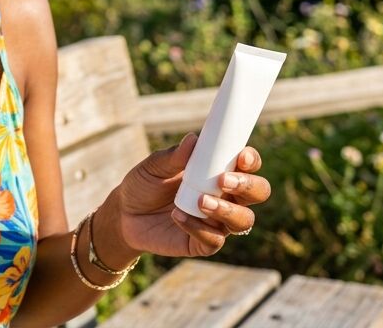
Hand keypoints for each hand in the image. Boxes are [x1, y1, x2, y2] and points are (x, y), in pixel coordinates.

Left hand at [99, 132, 271, 258]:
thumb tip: (193, 139)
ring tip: (201, 201)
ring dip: (227, 211)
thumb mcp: (154, 166)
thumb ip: (174, 156)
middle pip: (258, 192)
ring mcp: (217, 221)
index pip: (248, 164)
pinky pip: (214, 240)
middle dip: (248, 186)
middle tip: (224, 180)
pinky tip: (178, 217)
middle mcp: (226, 197)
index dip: (251, 160)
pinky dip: (198, 228)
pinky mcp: (203, 242)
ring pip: (243, 220)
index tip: (242, 156)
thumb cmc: (144, 184)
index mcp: (219, 172)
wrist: (124, 214)